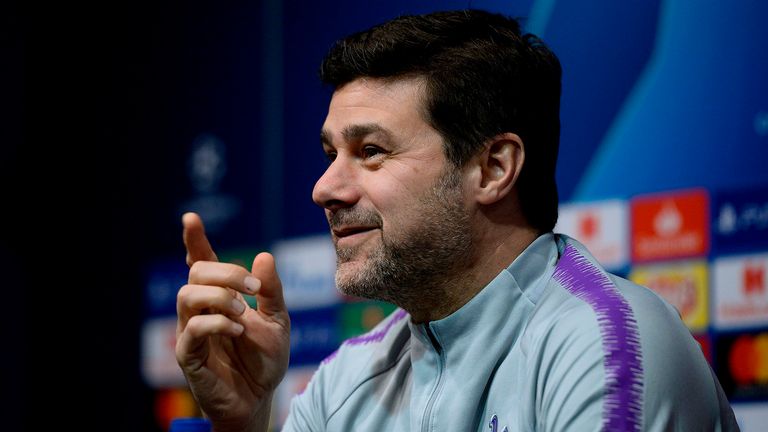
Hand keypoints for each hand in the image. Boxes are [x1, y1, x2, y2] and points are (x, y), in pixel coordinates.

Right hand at [176, 212, 289, 431]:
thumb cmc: (265, 358)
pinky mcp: (189, 355)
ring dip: (219, 296)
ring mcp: (191, 331)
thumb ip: (272, 290)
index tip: (191, 219)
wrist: (261, 397)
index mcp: (221, 297)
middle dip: (225, 272)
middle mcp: (201, 309)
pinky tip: (238, 330)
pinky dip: (216, 323)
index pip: (202, 262)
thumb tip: (263, 256)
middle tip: (252, 288)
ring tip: (243, 312)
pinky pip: (191, 329)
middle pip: (196, 272)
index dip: (195, 240)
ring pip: (186, 295)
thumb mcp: (279, 319)